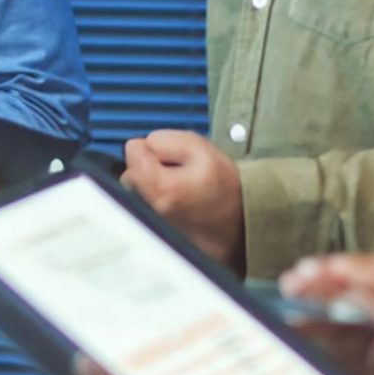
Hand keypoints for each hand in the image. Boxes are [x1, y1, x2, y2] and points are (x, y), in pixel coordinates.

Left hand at [123, 130, 245, 266]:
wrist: (243, 226)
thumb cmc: (225, 188)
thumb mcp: (199, 149)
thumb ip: (163, 139)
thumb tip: (142, 145)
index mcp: (159, 186)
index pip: (132, 150)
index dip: (152, 148)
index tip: (171, 158)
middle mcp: (147, 209)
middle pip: (129, 173)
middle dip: (148, 168)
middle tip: (178, 175)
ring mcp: (148, 225)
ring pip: (135, 192)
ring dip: (150, 187)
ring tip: (180, 192)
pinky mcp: (153, 235)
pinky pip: (142, 209)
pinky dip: (154, 205)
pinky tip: (177, 207)